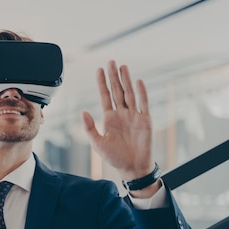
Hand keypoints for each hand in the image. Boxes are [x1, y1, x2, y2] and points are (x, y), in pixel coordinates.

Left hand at [82, 61, 155, 182]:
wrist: (132, 167)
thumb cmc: (114, 157)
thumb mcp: (98, 143)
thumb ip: (90, 128)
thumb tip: (83, 112)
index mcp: (109, 118)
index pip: (105, 96)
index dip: (102, 83)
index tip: (99, 69)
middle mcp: (121, 114)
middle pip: (117, 91)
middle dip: (113, 77)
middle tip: (111, 61)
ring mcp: (134, 116)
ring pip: (129, 94)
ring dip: (126, 80)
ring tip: (122, 66)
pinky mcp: (145, 120)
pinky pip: (144, 103)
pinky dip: (141, 93)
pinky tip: (137, 82)